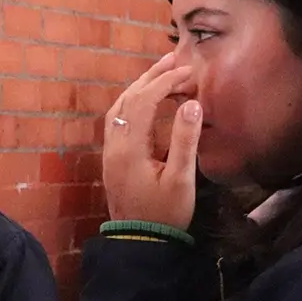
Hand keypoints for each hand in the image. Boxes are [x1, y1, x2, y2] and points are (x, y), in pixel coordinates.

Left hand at [103, 55, 200, 230]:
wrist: (139, 242)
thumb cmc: (164, 214)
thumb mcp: (181, 179)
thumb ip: (185, 140)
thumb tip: (190, 103)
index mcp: (129, 148)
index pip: (143, 102)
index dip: (165, 82)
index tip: (188, 72)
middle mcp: (114, 145)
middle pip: (128, 100)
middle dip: (151, 77)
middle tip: (174, 59)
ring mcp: (110, 151)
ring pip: (120, 109)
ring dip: (140, 88)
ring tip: (163, 73)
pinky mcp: (113, 158)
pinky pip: (119, 120)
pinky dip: (134, 103)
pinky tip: (148, 101)